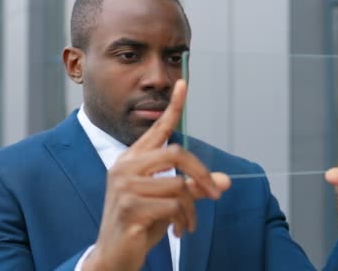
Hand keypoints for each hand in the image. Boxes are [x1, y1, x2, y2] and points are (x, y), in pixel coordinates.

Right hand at [83, 80, 230, 270]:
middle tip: (217, 193)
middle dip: (201, 174)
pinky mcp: (130, 207)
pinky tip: (177, 231)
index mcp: (132, 161)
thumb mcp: (168, 203)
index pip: (156, 129)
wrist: (113, 255)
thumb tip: (224, 182)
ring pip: (179, 185)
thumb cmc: (139, 225)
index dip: (174, 107)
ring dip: (192, 208)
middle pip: (177, 153)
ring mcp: (125, 187)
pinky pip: (174, 205)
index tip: (185, 84)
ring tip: (186, 223)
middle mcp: (125, 167)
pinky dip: (184, 220)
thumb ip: (192, 189)